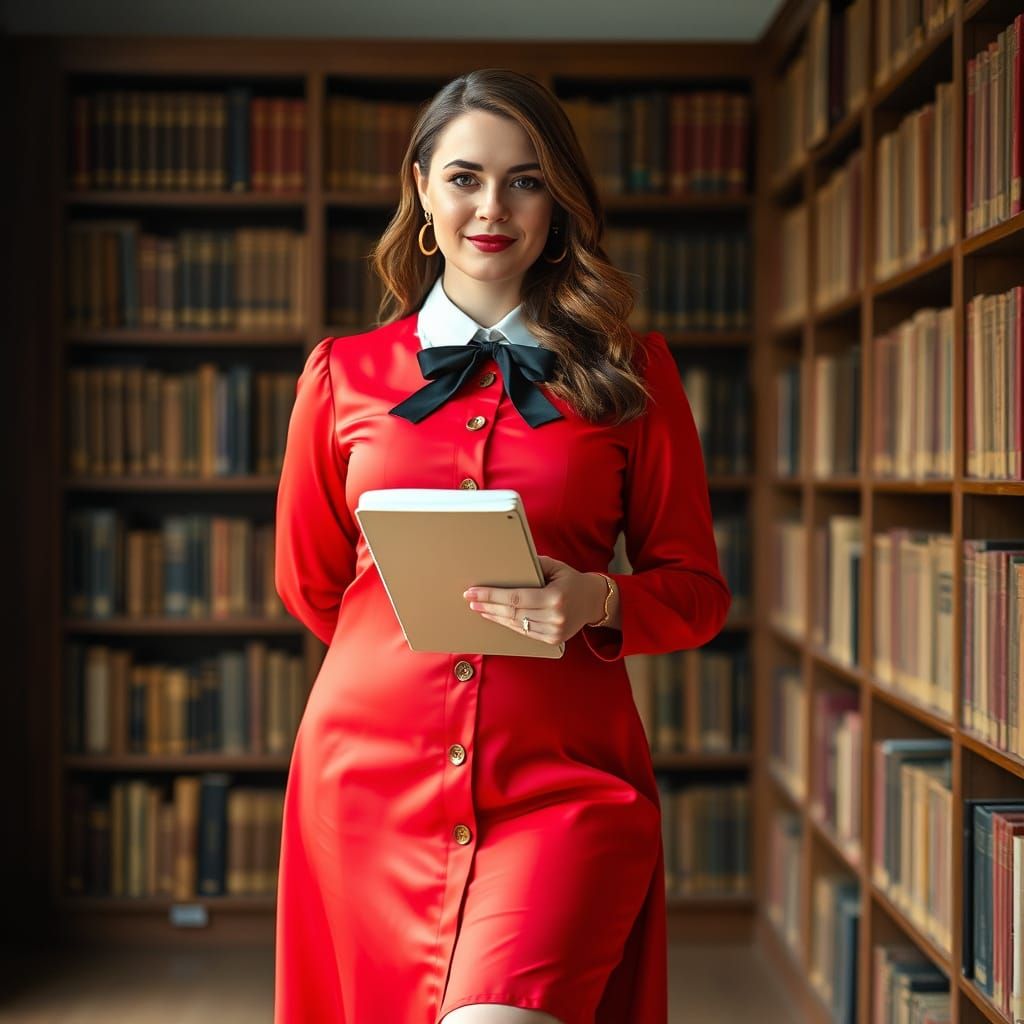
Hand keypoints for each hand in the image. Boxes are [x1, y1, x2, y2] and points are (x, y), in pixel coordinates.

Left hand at [462, 555, 604, 645]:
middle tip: (471, 599)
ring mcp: (554, 631)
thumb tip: (507, 566)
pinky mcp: (553, 640)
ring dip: (495, 616)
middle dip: (488, 606)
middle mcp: (555, 616)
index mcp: (555, 597)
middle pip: (512, 612)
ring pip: (516, 625)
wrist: (594, 601)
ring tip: (480, 608)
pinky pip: (525, 632)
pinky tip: (497, 617)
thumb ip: (533, 565)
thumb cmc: (571, 580)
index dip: (491, 595)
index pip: (515, 597)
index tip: (473, 592)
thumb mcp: (555, 567)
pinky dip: (509, 624)